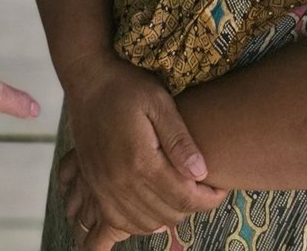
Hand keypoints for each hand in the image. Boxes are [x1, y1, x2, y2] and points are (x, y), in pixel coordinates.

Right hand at [61, 55, 222, 240]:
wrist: (87, 82)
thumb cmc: (125, 87)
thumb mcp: (159, 102)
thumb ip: (179, 139)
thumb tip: (201, 172)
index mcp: (141, 161)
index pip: (183, 198)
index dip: (208, 199)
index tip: (219, 189)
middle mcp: (120, 182)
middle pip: (168, 214)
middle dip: (191, 206)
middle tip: (201, 187)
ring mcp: (104, 189)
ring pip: (146, 224)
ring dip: (168, 214)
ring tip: (179, 193)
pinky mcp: (95, 188)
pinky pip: (121, 222)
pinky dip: (141, 222)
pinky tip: (153, 205)